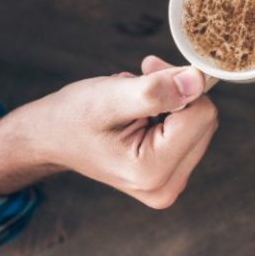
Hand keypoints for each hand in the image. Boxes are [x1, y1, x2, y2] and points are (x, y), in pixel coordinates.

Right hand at [0, 55, 218, 208]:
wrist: (50, 140)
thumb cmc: (72, 118)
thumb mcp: (109, 97)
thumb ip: (155, 91)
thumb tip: (197, 81)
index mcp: (152, 171)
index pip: (202, 114)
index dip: (179, 82)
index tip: (148, 68)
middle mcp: (166, 187)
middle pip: (204, 121)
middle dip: (177, 92)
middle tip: (140, 79)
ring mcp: (169, 185)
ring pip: (200, 125)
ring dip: (172, 102)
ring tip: (133, 101)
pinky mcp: (170, 176)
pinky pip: (190, 133)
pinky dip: (169, 115)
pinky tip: (140, 113)